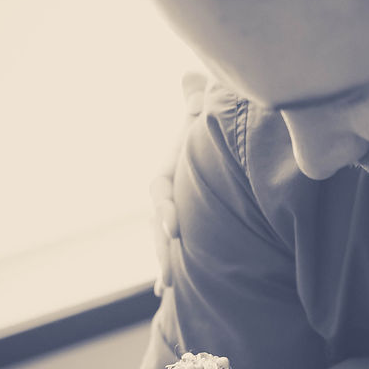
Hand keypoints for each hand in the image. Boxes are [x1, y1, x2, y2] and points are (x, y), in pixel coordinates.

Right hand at [152, 72, 208, 296]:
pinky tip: (162, 294)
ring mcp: (171, 213)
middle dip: (161, 250)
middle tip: (168, 275)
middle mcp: (166, 195)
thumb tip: (193, 74)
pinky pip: (170, 250)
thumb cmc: (207, 129)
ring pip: (161, 241)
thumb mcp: (202, 116)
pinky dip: (167, 269)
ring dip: (163, 263)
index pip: (160, 192)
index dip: (166, 210)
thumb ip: (197, 101)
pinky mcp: (182, 228)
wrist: (210, 148)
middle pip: (158, 225)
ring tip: (166, 288)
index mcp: (169, 171)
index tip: (175, 228)